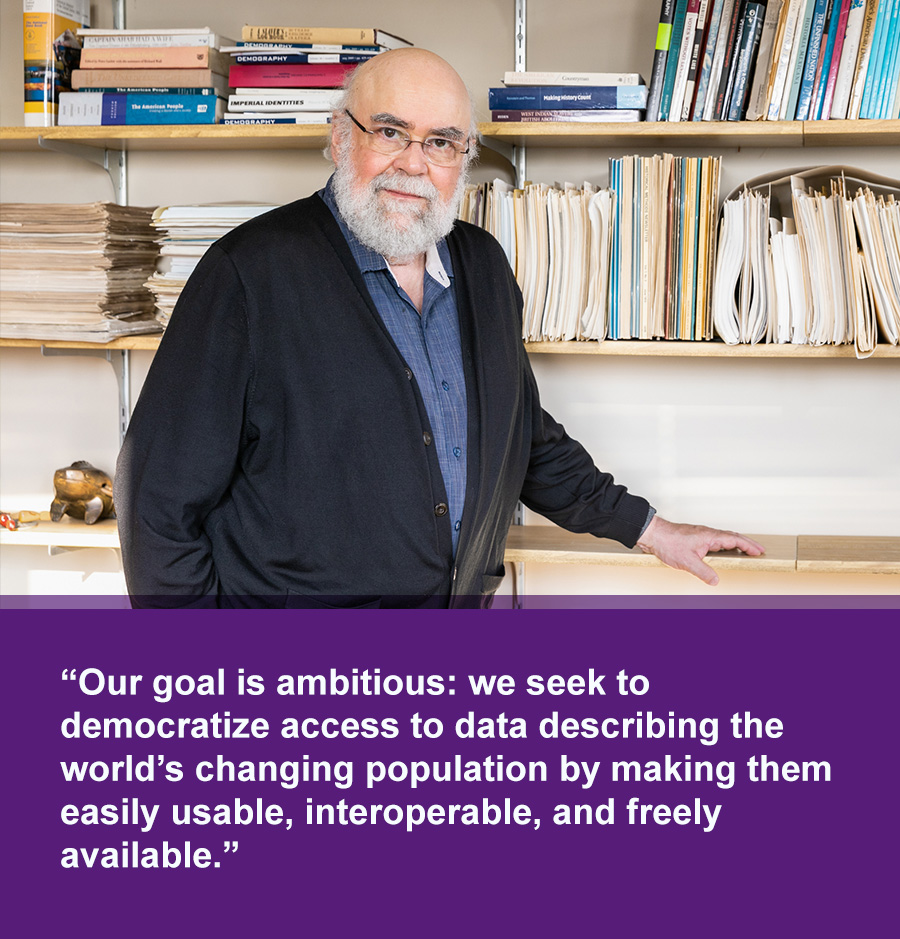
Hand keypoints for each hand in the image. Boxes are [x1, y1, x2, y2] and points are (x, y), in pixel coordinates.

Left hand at [636, 515, 765, 585]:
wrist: (653, 534)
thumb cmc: (667, 542)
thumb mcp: (687, 562)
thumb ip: (703, 572)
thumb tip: (716, 581)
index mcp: (710, 536)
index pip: (735, 539)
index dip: (749, 546)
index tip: (760, 551)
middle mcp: (707, 533)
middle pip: (732, 537)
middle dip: (747, 544)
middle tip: (758, 551)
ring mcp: (701, 535)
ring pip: (723, 538)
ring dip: (736, 544)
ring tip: (745, 552)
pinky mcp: (694, 538)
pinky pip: (715, 541)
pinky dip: (724, 546)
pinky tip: (721, 552)